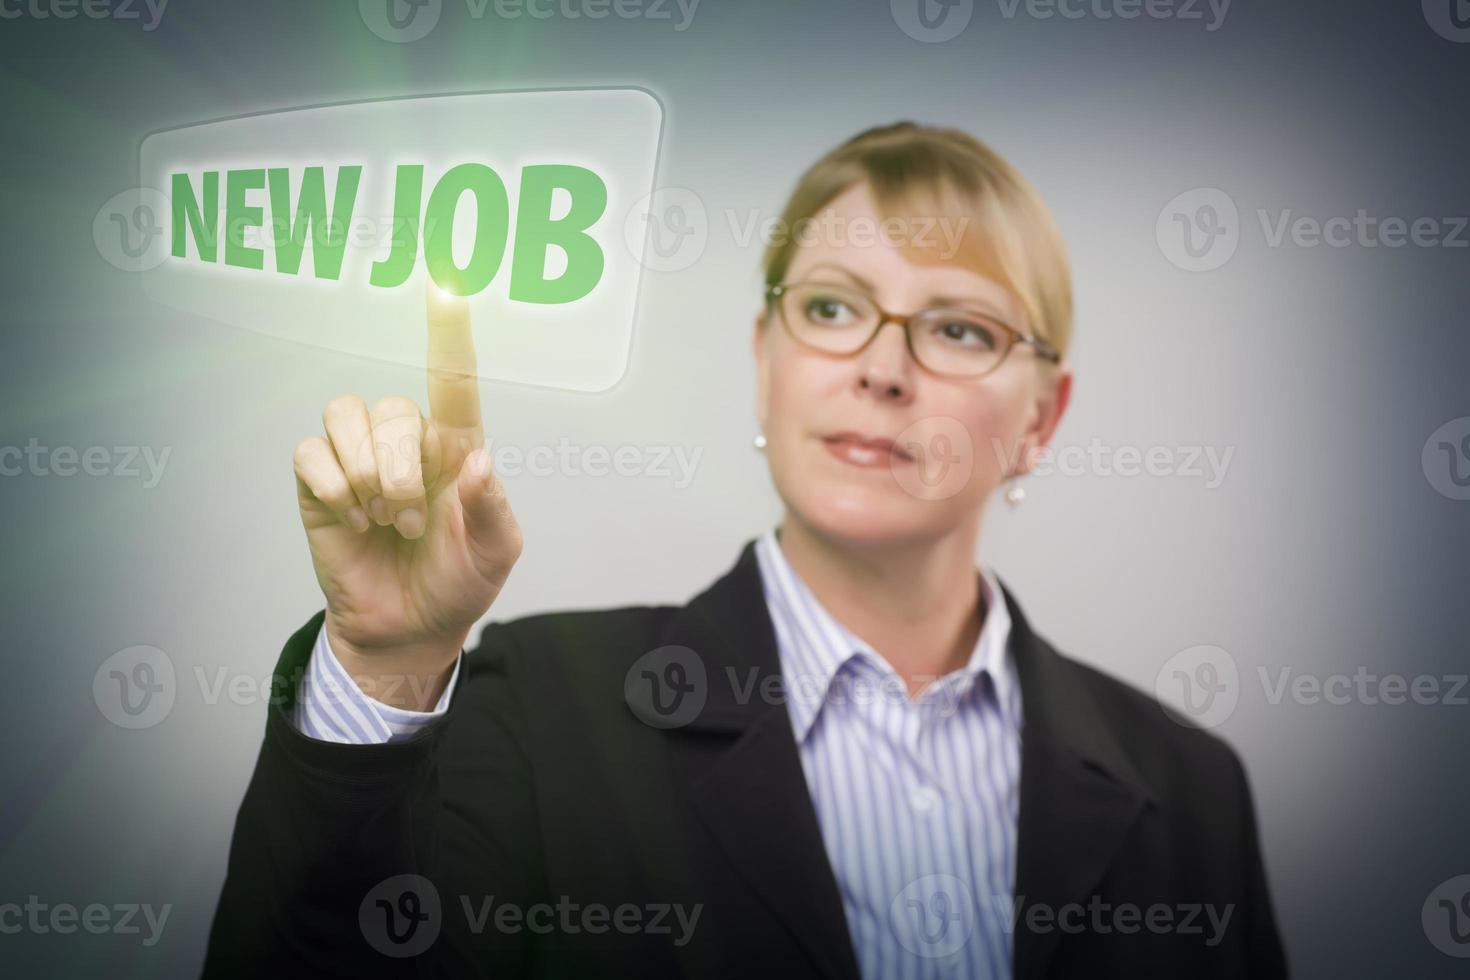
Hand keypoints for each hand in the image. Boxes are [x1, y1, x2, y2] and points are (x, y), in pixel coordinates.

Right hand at [291, 286, 521, 707]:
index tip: (445, 283)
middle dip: (400, 473)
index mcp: (457, 447)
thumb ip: (492, 509)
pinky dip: (332, 488)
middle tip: (413, 523)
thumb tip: (476, 462)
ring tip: (383, 519)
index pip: (453, 378)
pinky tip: (352, 520)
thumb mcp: (495, 554)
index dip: (449, 330)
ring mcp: (359, 458)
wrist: (408, 630)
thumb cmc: (458, 583)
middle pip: (392, 410)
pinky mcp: (319, 483)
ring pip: (347, 415)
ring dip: (365, 474)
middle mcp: (407, 441)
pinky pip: (309, 451)